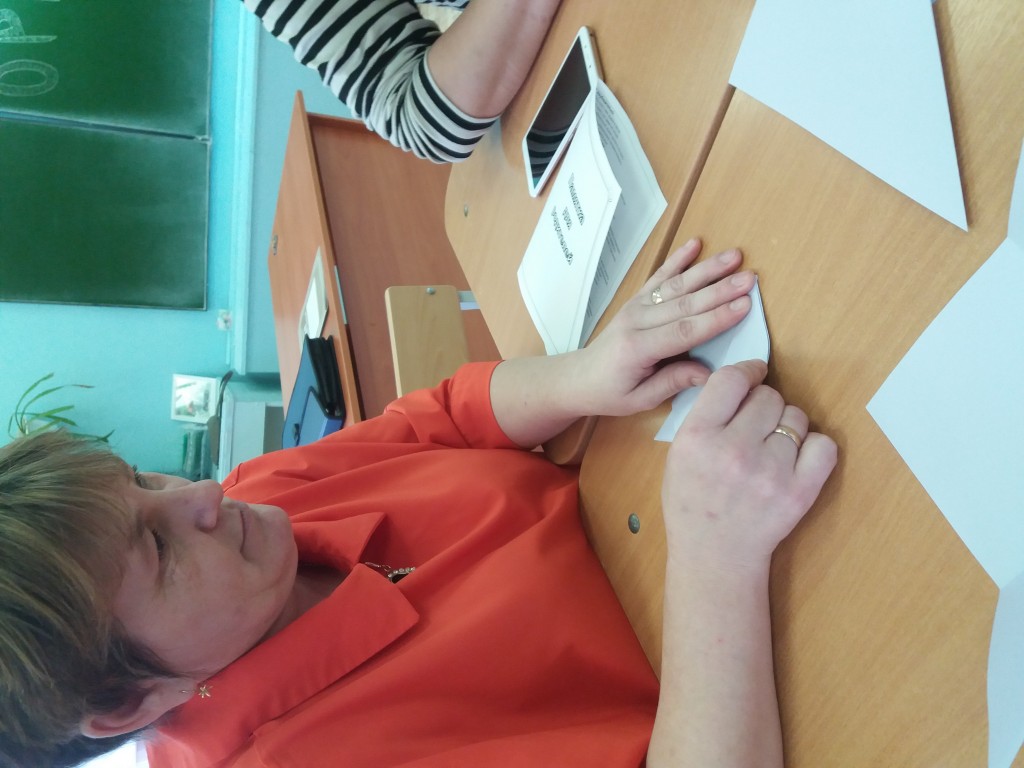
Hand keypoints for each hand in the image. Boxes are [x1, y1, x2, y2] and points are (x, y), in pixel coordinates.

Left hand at [573, 238, 755, 416]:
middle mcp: (636, 321)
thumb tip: (709, 373)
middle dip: (720, 289)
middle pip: (684, 302)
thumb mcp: (640, 399)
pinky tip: (695, 243)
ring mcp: (636, 307)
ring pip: (676, 285)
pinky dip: (678, 259)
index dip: (715, 318)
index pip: (683, 331)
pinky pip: (660, 277)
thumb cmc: (610, 393)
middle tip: (750, 278)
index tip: (744, 306)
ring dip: (707, 269)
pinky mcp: (637, 300)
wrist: (579, 377)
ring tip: (735, 256)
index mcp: (637, 348)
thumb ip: (673, 383)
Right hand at [662, 360, 837, 572]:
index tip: (754, 375)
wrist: (714, 555)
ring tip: (772, 449)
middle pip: (769, 396)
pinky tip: (796, 459)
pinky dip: (814, 447)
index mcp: (697, 437)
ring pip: (797, 418)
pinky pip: (824, 445)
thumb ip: (705, 416)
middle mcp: (734, 450)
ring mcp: (770, 471)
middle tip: (757, 425)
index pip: (732, 380)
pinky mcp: (800, 491)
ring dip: (788, 427)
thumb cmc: (693, 504)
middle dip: (765, 405)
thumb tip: (742, 382)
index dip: (748, 371)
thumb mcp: (678, 454)